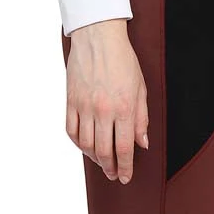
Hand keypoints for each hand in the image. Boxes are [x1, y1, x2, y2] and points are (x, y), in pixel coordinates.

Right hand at [66, 18, 148, 182]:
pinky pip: (71, 130)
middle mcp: (103, 111)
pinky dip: (78, 143)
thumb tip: (143, 144)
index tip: (125, 177)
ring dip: (94, 158)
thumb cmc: (123, 60)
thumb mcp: (141, 89)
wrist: (98, 36)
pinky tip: (85, 146)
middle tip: (114, 174)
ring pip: (86, 144)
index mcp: (124, 108)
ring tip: (101, 162)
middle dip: (110, 167)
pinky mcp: (70, 101)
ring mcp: (84, 106)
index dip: (125, 167)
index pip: (125, 148)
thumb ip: (141, 119)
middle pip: (104, 151)